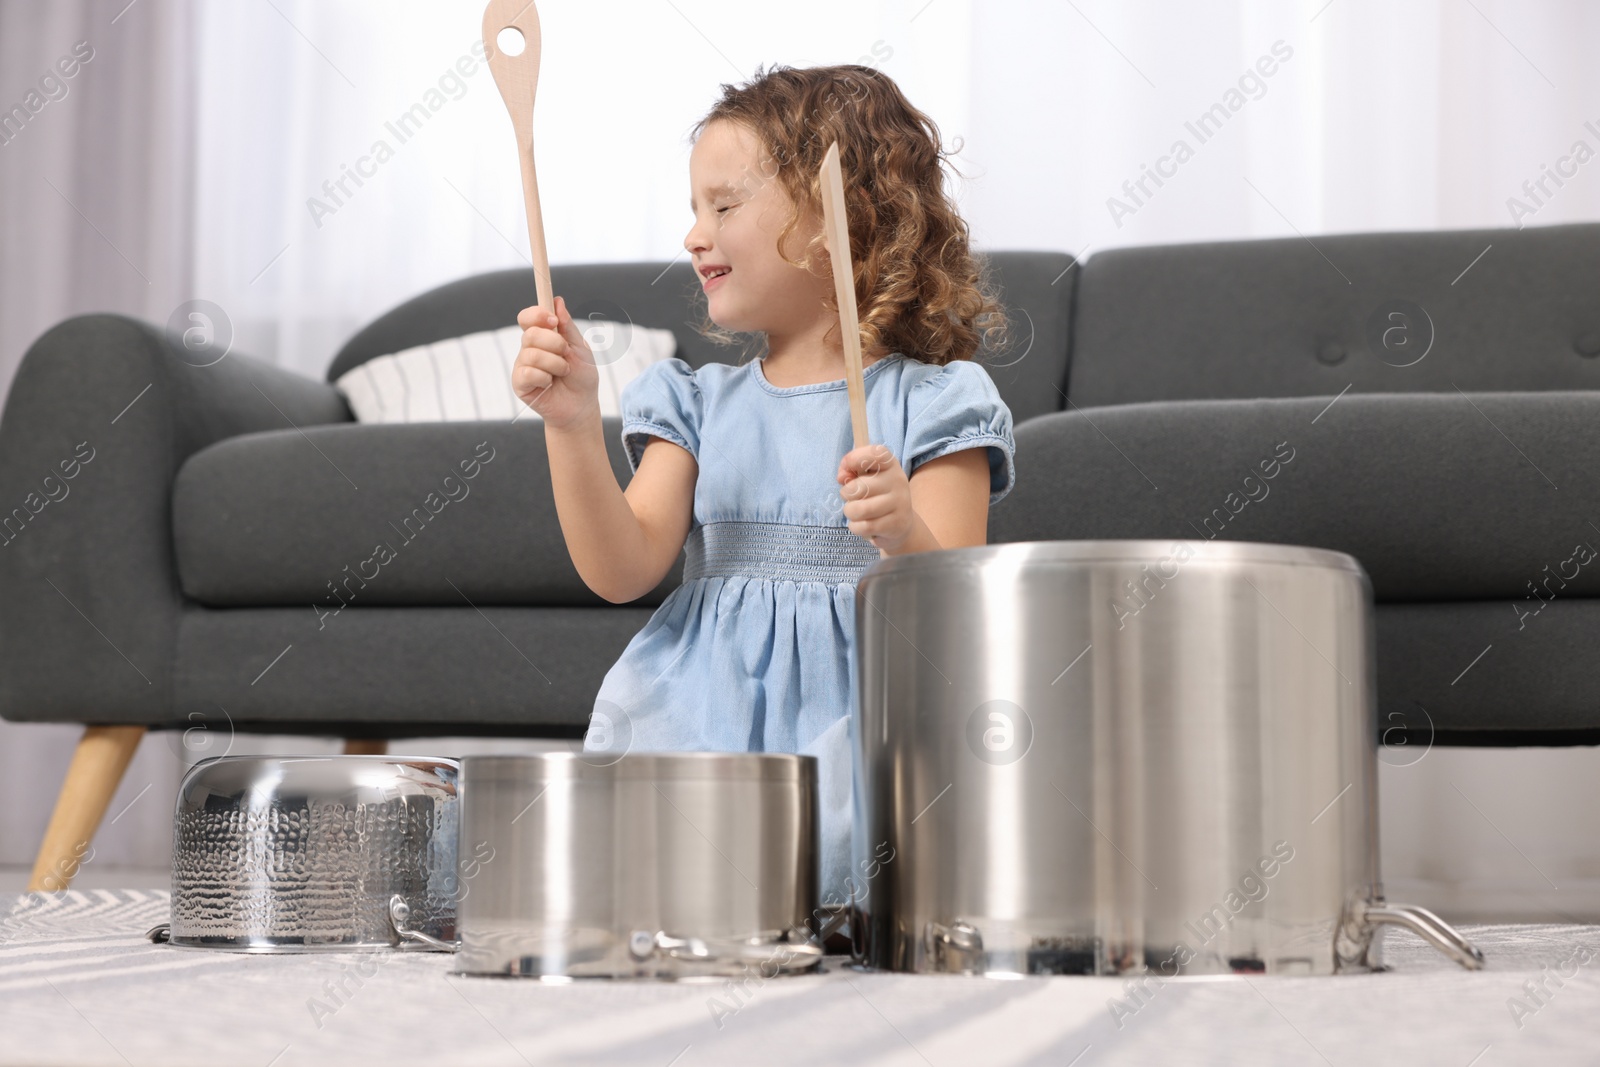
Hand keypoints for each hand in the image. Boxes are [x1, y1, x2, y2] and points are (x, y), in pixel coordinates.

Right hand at [513, 296, 599, 428]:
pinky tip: (550, 384)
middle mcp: (529, 348)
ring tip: (563, 372)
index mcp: (542, 336)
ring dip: (555, 363)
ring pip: (531, 354)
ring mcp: (523, 365)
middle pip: (531, 334)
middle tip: (566, 354)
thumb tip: (557, 301)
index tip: (553, 320)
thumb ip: (568, 327)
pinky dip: (544, 377)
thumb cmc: (582, 376)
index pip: (528, 317)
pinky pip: (527, 372)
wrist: (581, 406)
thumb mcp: (580, 349)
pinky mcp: (520, 383)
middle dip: (554, 343)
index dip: (537, 314)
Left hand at [838, 444, 913, 550]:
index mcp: (889, 464)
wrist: (900, 522)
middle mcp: (897, 480)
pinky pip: (864, 527)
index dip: (854, 459)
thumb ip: (850, 472)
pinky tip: (862, 524)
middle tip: (852, 498)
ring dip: (850, 512)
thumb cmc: (876, 496)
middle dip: (846, 495)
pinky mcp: (897, 523)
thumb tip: (842, 477)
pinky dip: (856, 527)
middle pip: (858, 487)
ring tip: (856, 512)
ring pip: (859, 509)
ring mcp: (900, 502)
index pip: (874, 453)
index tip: (846, 470)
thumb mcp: (864, 478)